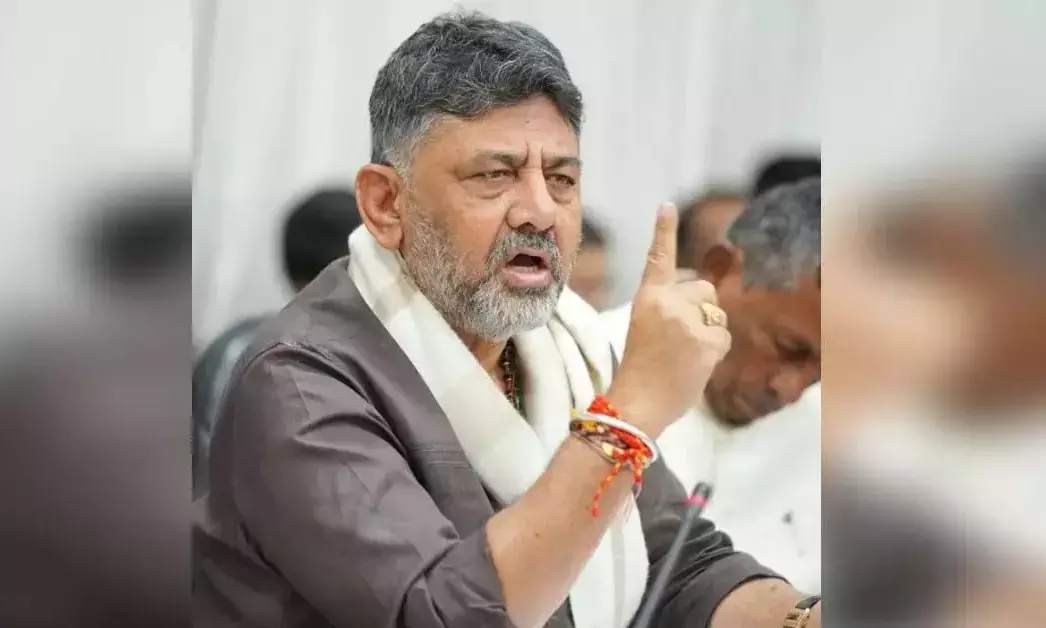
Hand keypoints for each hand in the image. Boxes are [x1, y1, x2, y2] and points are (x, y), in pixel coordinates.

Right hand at [606, 203, 730, 435]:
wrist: (638, 404)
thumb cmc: (640, 371)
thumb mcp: (647, 329)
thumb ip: (672, 311)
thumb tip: (705, 307)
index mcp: (647, 299)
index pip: (658, 260)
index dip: (664, 232)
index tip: (667, 205)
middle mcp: (668, 303)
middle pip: (703, 289)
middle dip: (701, 309)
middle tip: (681, 339)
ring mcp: (689, 321)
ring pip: (717, 313)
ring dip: (709, 331)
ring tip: (685, 355)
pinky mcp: (707, 340)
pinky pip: (724, 335)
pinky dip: (715, 350)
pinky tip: (696, 365)